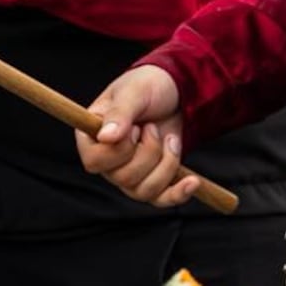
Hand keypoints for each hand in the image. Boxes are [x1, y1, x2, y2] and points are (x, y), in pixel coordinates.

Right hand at [75, 66, 198, 206]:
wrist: (175, 89)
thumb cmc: (148, 85)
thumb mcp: (133, 92)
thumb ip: (119, 113)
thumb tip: (105, 137)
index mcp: (93, 137)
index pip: (94, 162)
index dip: (119, 150)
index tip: (135, 128)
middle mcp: (107, 160)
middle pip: (123, 178)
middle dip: (149, 151)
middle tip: (153, 127)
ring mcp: (129, 173)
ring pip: (144, 190)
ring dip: (166, 163)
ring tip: (170, 138)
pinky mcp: (153, 180)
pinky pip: (162, 199)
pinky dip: (179, 192)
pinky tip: (193, 181)